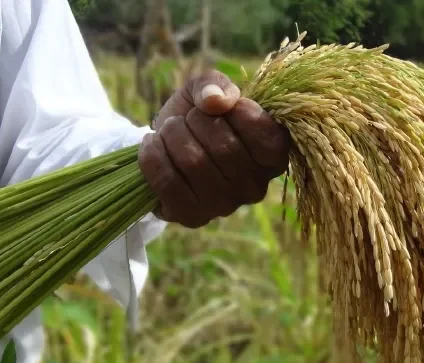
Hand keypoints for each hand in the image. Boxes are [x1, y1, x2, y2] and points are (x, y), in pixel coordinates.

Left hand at [138, 70, 289, 227]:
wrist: (164, 144)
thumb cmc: (196, 116)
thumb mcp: (208, 90)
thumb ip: (216, 84)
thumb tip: (215, 101)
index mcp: (272, 158)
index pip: (267, 136)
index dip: (240, 113)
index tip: (222, 105)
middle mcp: (255, 188)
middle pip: (226, 148)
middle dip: (197, 121)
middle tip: (188, 118)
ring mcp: (225, 206)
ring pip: (194, 162)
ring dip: (172, 135)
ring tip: (169, 129)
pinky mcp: (193, 217)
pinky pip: (168, 182)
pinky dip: (153, 156)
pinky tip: (152, 145)